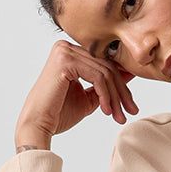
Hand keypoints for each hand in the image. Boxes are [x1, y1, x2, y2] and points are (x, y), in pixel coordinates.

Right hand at [14, 40, 137, 149]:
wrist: (39, 124)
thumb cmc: (60, 113)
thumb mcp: (90, 97)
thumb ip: (106, 85)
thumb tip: (129, 73)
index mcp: (72, 52)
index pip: (105, 64)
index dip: (122, 85)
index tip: (131, 106)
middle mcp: (67, 47)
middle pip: (107, 67)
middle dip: (122, 93)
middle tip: (131, 112)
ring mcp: (65, 51)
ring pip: (104, 73)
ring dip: (115, 97)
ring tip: (119, 116)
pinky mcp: (65, 60)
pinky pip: (96, 77)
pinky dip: (105, 95)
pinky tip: (106, 110)